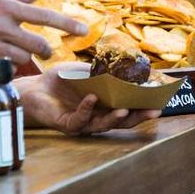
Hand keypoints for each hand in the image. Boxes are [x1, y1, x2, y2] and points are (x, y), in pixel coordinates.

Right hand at [0, 0, 87, 64]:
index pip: (44, 17)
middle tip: (43, 48)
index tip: (85, 30)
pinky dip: (4, 66)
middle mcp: (1, 27)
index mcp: (6, 8)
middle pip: (37, 45)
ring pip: (22, 59)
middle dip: (44, 49)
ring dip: (23, 57)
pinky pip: (1, 69)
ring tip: (10, 50)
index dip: (67, 24)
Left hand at [15, 67, 160, 134]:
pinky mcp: (68, 125)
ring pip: (104, 125)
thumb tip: (125, 68)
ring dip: (115, 118)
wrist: (33, 87)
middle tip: (154, 111)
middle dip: (139, 116)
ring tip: (125, 110)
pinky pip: (80, 119)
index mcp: (105, 105)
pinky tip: (92, 98)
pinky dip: (87, 109)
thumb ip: (102, 72)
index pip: (129, 108)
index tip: (161, 100)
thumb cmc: (60, 80)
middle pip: (122, 121)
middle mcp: (97, 117)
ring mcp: (83, 123)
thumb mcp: (84, 71)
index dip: (144, 105)